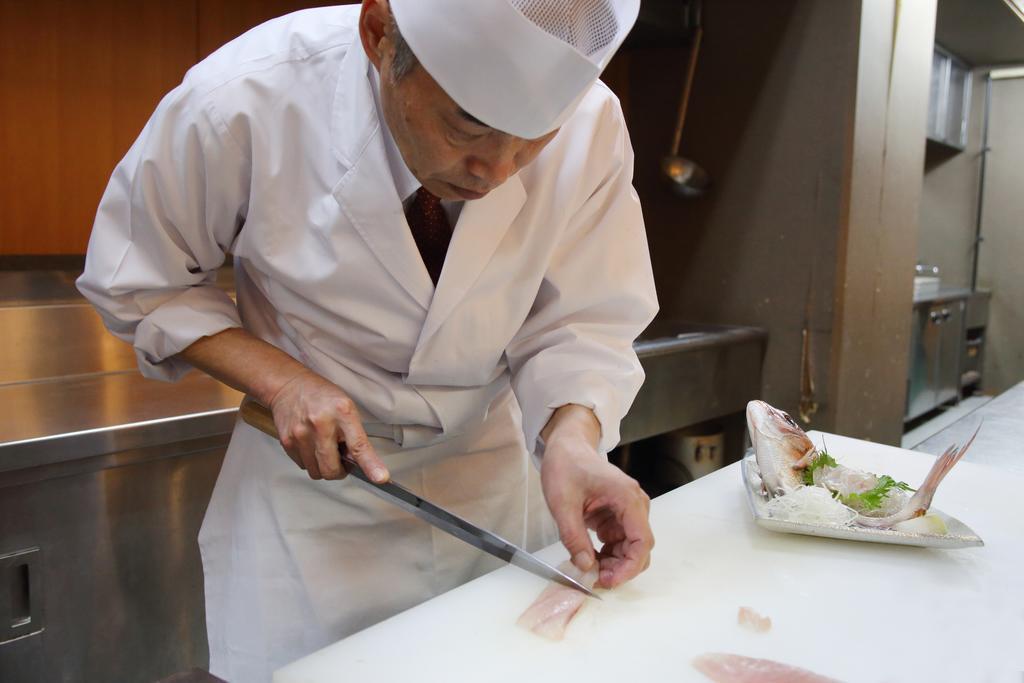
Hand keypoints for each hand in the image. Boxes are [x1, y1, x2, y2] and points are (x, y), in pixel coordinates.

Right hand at [267, 368, 388, 482]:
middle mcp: (320, 424)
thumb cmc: (321, 396)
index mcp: (342, 412)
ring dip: (323, 466)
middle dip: (339, 470)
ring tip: (324, 447)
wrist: (288, 386)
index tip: (380, 478)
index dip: (370, 465)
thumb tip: (359, 463)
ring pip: (316, 472)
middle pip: (332, 468)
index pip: (359, 445)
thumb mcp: (347, 407)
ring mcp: (301, 434)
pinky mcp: (287, 442)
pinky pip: (303, 466)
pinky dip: (310, 461)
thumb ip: (355, 435)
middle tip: (341, 457)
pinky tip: (311, 444)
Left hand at [540, 407, 653, 588]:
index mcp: (627, 498)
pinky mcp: (618, 517)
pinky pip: (620, 543)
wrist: (567, 448)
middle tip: (595, 580)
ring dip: (614, 564)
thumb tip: (584, 566)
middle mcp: (635, 505)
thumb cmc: (566, 466)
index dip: (628, 567)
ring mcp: (628, 511)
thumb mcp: (562, 503)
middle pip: (639, 549)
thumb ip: (573, 537)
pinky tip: (590, 558)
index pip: (641, 541)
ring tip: (589, 570)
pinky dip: (608, 555)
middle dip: (620, 569)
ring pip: (631, 549)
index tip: (608, 581)